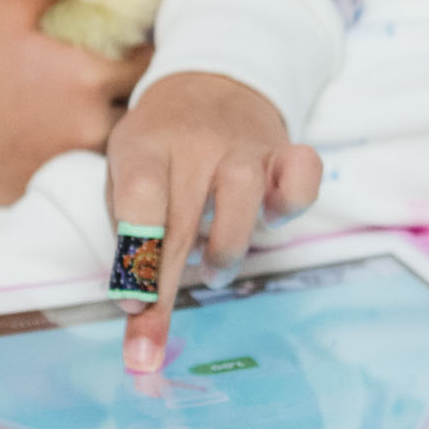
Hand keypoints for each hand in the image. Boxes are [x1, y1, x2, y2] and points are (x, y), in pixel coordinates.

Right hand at [0, 0, 150, 207]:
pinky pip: (86, 171)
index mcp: (88, 77)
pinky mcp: (52, 185)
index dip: (143, 53)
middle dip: (133, 94)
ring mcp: (73, 160)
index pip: (147, 64)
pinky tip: (65, 141)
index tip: (132, 47)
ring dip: (112, 127)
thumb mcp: (7, 12)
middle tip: (119, 81)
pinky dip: (84, 156)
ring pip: (115, 143)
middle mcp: (91, 123)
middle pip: (137, 108)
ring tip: (93, 111)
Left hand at [106, 71, 321, 371]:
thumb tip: (134, 307)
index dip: (136, 256)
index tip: (128, 304)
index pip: (139, 198)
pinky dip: (293, 202)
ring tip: (212, 270)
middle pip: (181, 220)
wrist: (211, 81)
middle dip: (165, 292)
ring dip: (224, 252)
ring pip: (242, 198)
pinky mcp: (284, 150)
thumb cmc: (160, 149)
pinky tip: (273, 219)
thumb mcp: (126, 173)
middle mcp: (195, 141)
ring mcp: (244, 143)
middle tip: (148, 346)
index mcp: (145, 145)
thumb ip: (128, 236)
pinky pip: (302, 176)